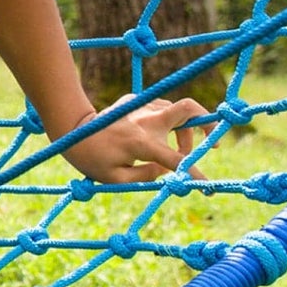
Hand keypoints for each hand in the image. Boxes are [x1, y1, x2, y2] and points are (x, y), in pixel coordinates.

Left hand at [60, 96, 208, 184]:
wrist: (72, 131)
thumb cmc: (92, 159)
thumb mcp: (116, 179)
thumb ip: (146, 176)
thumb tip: (165, 168)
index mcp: (141, 142)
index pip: (176, 159)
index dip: (194, 173)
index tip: (207, 186)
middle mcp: (145, 120)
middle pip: (188, 109)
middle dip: (207, 122)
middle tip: (214, 142)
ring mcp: (141, 106)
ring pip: (177, 110)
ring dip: (185, 130)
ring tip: (181, 150)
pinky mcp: (135, 100)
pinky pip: (161, 108)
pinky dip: (168, 123)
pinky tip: (160, 136)